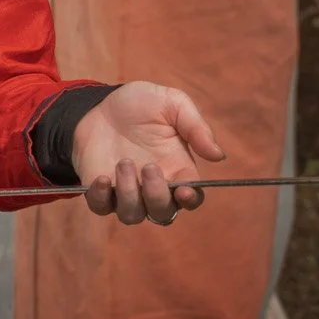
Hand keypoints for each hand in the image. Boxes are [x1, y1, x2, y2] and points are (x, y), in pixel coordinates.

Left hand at [72, 81, 224, 225]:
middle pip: (163, 213)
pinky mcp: (100, 191)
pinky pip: (101, 208)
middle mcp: (154, 186)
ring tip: (123, 163)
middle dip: (157, 195)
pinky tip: (102, 178)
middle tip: (149, 166)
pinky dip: (101, 198)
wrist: (100, 103)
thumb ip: (196, 127)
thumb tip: (219, 155)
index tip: (185, 190)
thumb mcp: (172, 104)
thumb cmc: (141, 104)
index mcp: (177, 169)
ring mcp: (126, 191)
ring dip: (130, 195)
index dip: (190, 199)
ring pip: (132, 215)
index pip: (191, 197)